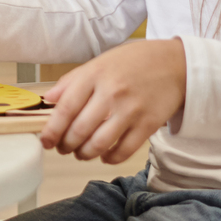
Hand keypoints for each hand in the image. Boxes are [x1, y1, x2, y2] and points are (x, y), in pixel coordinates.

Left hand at [39, 38, 184, 163]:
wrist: (176, 63)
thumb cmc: (133, 62)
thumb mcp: (99, 62)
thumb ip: (71, 81)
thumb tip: (48, 99)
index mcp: (94, 75)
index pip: (66, 108)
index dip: (52, 129)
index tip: (45, 141)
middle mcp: (111, 92)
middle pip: (80, 129)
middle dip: (66, 145)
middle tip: (63, 148)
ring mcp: (131, 109)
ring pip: (100, 143)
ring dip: (85, 154)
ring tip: (81, 153)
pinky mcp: (149, 124)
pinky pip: (125, 150)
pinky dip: (110, 158)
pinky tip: (104, 156)